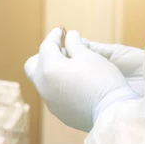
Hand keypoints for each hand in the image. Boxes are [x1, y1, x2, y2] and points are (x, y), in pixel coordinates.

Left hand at [25, 28, 139, 131]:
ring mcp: (49, 101)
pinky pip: (53, 95)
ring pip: (43, 81)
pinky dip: (58, 85)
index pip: (46, 47)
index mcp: (48, 69)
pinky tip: (75, 83)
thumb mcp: (89, 56)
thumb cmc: (101, 80)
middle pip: (33, 65)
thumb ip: (74, 44)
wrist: (111, 113)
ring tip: (69, 66)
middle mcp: (43, 86)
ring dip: (51, 71)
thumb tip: (69, 36)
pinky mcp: (59, 112)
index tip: (61, 30)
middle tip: (59, 49)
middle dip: (44, 54)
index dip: (54, 36)